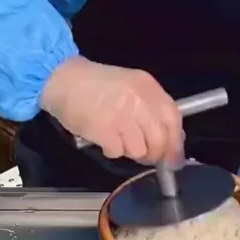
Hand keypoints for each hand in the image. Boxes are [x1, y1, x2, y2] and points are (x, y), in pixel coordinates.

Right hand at [41, 56, 182, 164]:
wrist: (63, 79)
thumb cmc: (96, 86)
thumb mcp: (131, 87)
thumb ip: (151, 108)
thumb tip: (171, 139)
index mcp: (148, 87)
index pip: (173, 119)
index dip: (175, 143)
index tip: (173, 159)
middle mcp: (139, 100)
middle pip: (159, 140)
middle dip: (153, 154)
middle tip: (143, 156)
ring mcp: (122, 114)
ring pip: (139, 150)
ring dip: (129, 151)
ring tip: (117, 140)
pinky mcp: (104, 128)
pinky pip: (118, 152)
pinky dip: (111, 151)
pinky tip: (104, 140)